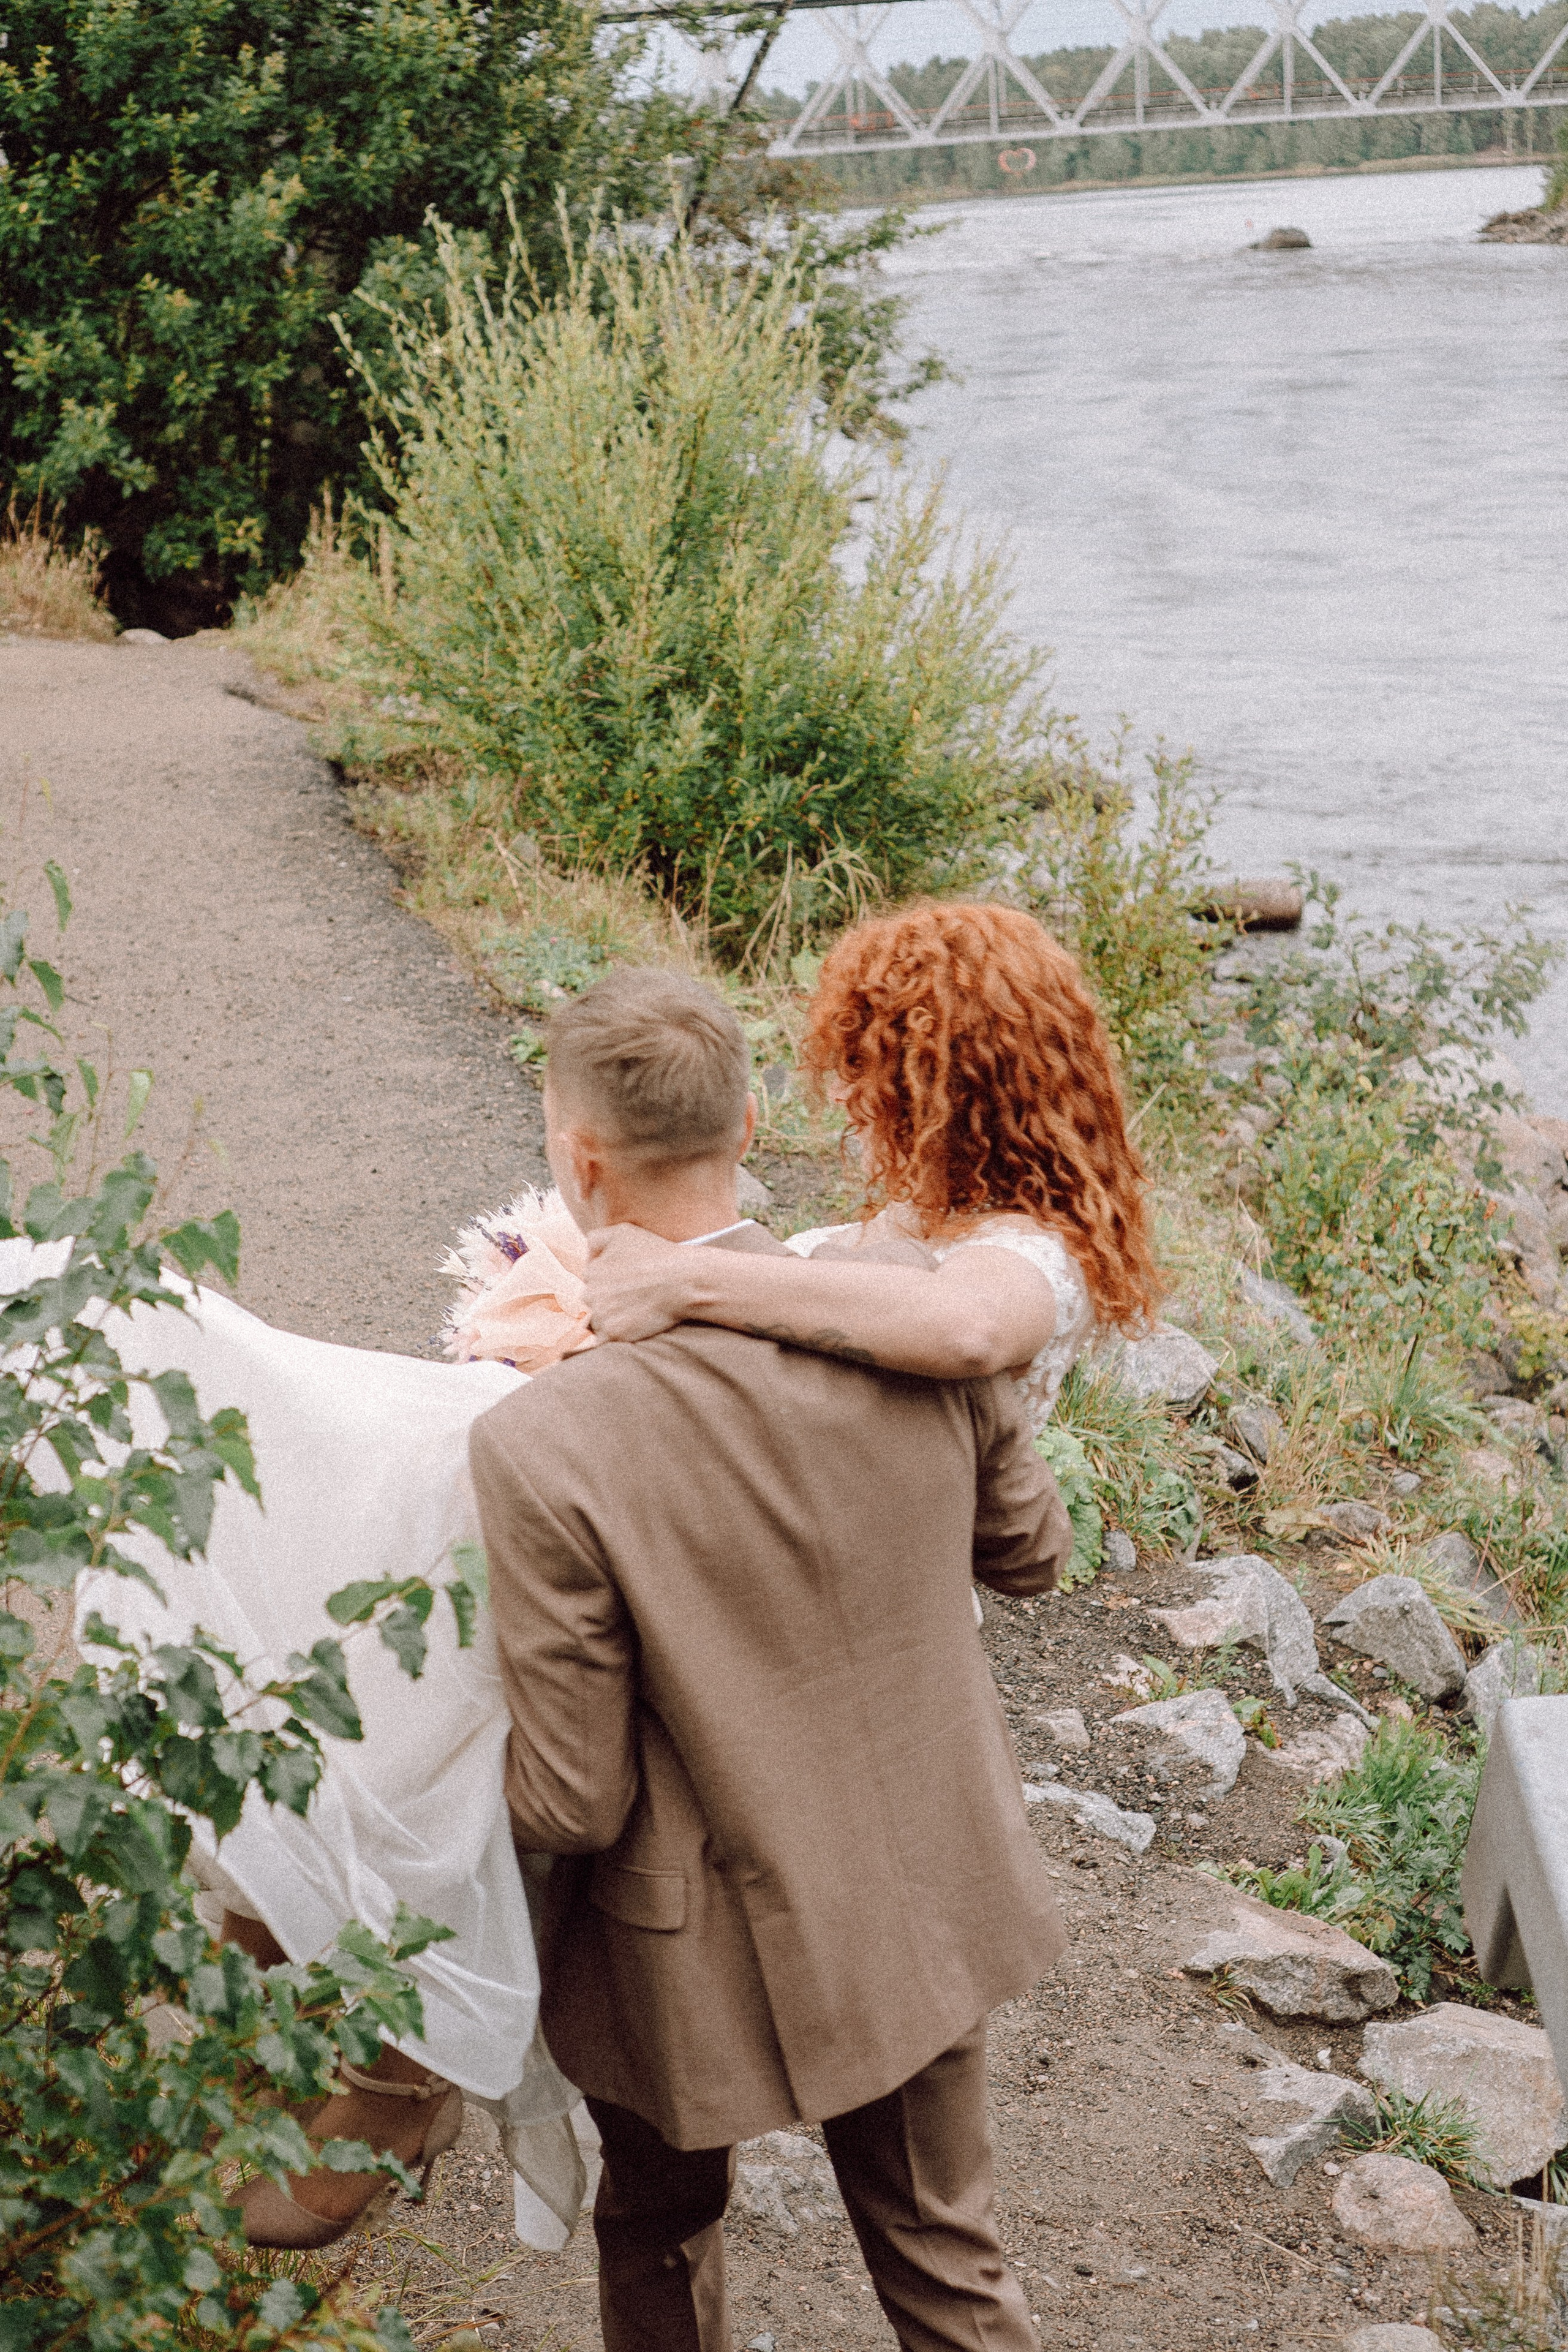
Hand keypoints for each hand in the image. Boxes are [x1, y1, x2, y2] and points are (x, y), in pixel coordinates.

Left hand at [583, 1224, 696, 1340]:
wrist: (683, 1281)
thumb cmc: (657, 1253)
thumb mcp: (622, 1232)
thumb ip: (596, 1239)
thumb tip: (586, 1258)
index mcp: (591, 1271)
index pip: (593, 1280)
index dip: (612, 1281)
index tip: (630, 1281)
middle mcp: (590, 1293)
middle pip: (594, 1302)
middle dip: (609, 1300)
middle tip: (635, 1297)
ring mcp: (601, 1315)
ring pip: (598, 1321)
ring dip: (612, 1319)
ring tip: (637, 1310)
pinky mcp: (613, 1334)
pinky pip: (604, 1340)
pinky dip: (616, 1336)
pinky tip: (634, 1325)